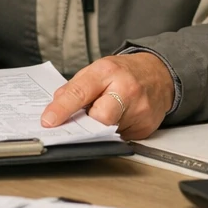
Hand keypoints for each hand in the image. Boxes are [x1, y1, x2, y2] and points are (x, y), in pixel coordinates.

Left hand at [40, 53, 174, 139]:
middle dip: (86, 123)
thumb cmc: (124, 72)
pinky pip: (121, 138)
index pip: (80, 92)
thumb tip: (56, 107)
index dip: (62, 109)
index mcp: (108, 71)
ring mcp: (139, 109)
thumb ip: (76, 87)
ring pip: (109, 131)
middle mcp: (126, 89)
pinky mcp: (146, 127)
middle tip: (80, 123)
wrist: (158, 73)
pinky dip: (114, 133)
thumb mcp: (98, 69)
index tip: (48, 121)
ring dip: (99, 129)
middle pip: (100, 117)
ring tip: (103, 116)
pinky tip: (119, 120)